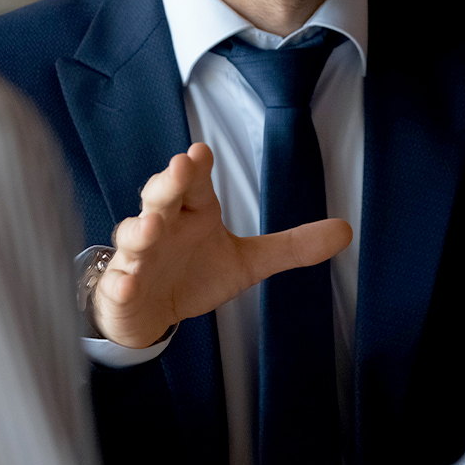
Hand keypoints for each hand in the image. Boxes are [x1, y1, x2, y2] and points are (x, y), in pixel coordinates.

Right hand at [92, 142, 352, 347]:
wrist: (148, 312)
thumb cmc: (193, 274)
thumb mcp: (246, 261)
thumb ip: (291, 246)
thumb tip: (347, 230)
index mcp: (192, 211)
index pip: (193, 183)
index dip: (196, 167)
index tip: (201, 152)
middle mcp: (162, 225)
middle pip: (161, 197)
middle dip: (168, 182)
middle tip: (180, 168)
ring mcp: (137, 257)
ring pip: (134, 236)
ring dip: (141, 230)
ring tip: (152, 228)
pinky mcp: (120, 289)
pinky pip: (117, 285)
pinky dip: (120, 284)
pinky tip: (126, 283)